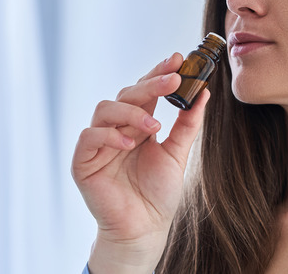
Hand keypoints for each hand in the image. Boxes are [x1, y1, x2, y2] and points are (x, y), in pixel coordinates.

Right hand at [71, 53, 208, 272]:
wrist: (145, 229)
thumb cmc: (158, 194)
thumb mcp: (178, 154)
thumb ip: (187, 124)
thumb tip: (204, 94)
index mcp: (138, 123)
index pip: (145, 91)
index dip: (159, 72)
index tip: (179, 59)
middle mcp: (117, 127)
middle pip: (126, 93)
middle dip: (150, 84)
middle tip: (173, 79)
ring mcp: (98, 143)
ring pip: (105, 108)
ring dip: (131, 111)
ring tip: (153, 126)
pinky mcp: (83, 161)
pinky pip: (90, 136)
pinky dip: (109, 135)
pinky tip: (130, 143)